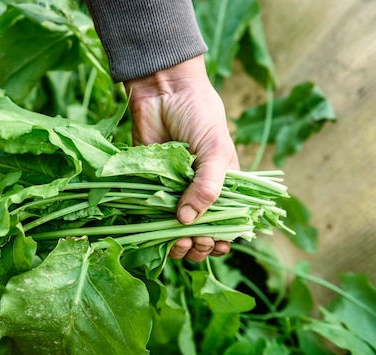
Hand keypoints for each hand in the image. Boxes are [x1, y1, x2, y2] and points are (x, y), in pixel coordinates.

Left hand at [124, 55, 239, 262]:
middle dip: (200, 243)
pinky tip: (155, 232)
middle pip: (201, 231)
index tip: (217, 243)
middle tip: (195, 240)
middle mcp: (198, 191)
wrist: (162, 91)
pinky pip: (150, 213)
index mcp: (223, 183)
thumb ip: (208, 186)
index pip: (227, 221)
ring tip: (176, 241)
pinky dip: (152, 227)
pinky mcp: (148, 185)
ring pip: (174, 228)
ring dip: (176, 242)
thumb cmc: (198, 115)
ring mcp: (172, 190)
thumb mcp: (214, 150)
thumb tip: (187, 221)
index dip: (223, 237)